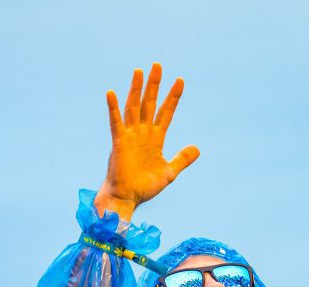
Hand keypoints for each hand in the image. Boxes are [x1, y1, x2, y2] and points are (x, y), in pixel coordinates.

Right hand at [93, 63, 199, 222]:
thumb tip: (197, 148)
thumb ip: (182, 158)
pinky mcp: (119, 142)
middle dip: (154, 85)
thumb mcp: (169, 172)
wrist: (128, 199)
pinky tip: (112, 93)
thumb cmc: (144, 187)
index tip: (180, 80)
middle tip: (158, 65)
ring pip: (134, 107)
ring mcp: (130, 136)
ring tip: (140, 71)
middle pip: (149, 104)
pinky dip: (114, 108)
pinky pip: (116, 122)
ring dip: (136, 89)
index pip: (165, 113)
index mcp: (155, 139)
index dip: (173, 97)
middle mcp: (142, 133)